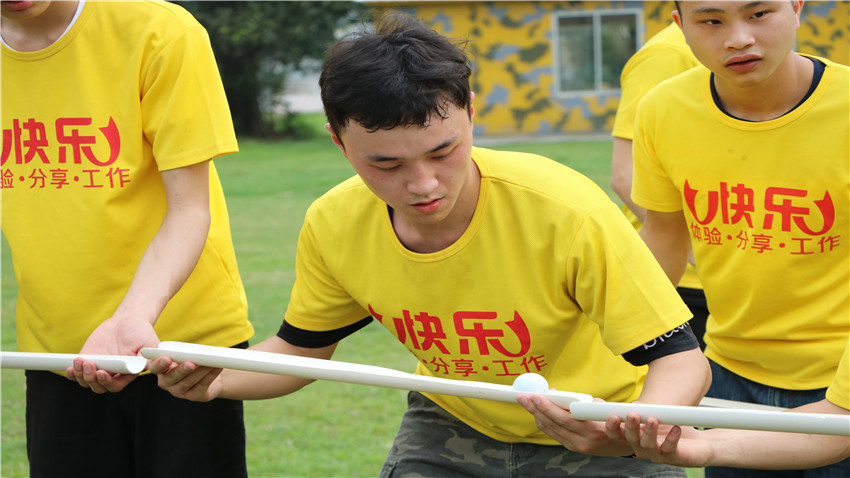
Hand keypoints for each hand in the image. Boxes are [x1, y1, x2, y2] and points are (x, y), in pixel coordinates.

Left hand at [65, 316, 158, 392]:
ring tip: (79, 361)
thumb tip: (143, 367)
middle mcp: (111, 374)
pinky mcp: (88, 360)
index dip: (106, 382)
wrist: (128, 321)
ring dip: (80, 375)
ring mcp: (99, 368)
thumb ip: (147, 357)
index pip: (114, 385)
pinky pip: (77, 373)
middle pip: (98, 387)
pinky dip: (72, 372)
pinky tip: (71, 366)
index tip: (101, 372)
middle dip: (91, 379)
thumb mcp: (149, 343)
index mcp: (126, 374)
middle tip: (89, 365)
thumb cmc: (141, 332)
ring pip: (86, 381)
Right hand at [148, 356, 222, 401]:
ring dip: (200, 371)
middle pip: (172, 377)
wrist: (208, 374)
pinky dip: (211, 375)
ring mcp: (179, 391)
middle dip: (182, 370)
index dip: (159, 364)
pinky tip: (217, 367)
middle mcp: (167, 382)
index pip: (155, 368)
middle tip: (191, 363)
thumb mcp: (186, 355)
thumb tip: (196, 350)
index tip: (167, 358)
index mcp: (161, 369)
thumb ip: (185, 353)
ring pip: (188, 382)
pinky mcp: (193, 396)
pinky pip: (202, 385)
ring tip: (209, 362)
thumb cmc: (192, 360)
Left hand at [517, 395, 633, 455]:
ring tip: (526, 402)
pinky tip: (537, 414)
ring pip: (551, 430)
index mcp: (594, 429)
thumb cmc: (617, 420)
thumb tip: (561, 395)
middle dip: (536, 409)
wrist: (626, 443)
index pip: (565, 418)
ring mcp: (577, 447)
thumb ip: (584, 403)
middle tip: (523, 396)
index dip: (548, 408)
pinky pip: (554, 434)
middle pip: (553, 424)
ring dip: (537, 415)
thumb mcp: (606, 408)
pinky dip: (544, 423)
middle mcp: (584, 441)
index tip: (537, 396)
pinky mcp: (573, 448)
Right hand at [605, 412, 710, 466]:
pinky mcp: (674, 457)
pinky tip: (675, 429)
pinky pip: (670, 449)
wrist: (699, 444)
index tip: (612, 415)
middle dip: (630, 427)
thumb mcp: (657, 418)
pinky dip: (672, 438)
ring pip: (648, 446)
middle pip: (631, 439)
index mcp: (635, 438)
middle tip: (632, 415)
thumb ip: (645, 412)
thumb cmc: (673, 429)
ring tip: (653, 419)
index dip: (612, 427)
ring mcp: (658, 454)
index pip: (617, 434)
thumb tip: (635, 404)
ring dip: (649, 432)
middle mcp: (643, 448)